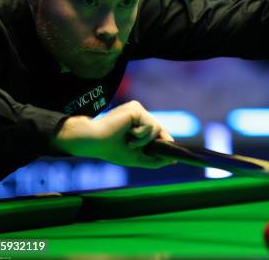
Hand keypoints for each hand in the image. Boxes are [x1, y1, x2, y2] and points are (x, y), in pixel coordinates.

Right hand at [52, 100, 176, 167]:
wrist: (95, 142)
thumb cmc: (112, 150)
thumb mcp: (137, 157)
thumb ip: (154, 159)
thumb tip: (173, 160)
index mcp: (138, 123)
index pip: (157, 130)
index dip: (165, 141)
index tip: (173, 154)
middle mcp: (139, 114)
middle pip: (160, 129)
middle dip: (154, 142)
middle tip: (135, 146)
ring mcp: (138, 110)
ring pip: (156, 128)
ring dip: (144, 141)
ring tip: (129, 142)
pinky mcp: (136, 108)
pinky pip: (150, 125)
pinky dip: (141, 135)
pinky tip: (128, 134)